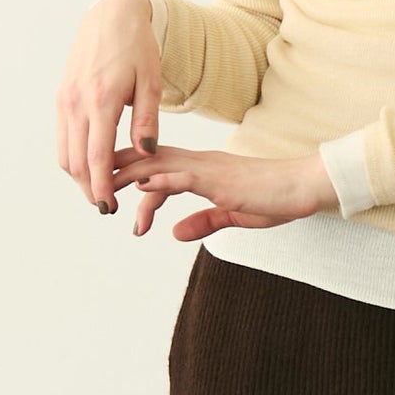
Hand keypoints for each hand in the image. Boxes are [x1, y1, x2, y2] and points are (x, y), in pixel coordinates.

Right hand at [55, 0, 160, 212]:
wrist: (110, 16)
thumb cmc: (138, 48)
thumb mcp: (151, 82)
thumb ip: (148, 121)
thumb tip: (145, 155)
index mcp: (102, 101)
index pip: (97, 158)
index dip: (101, 187)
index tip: (109, 208)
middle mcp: (77, 103)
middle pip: (76, 162)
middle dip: (88, 190)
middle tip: (106, 207)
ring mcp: (65, 101)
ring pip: (65, 154)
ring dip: (79, 177)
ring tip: (99, 190)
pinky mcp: (61, 99)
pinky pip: (63, 138)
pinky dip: (73, 158)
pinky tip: (91, 165)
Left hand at [108, 145, 338, 241]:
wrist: (305, 187)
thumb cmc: (276, 199)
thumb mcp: (233, 216)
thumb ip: (204, 222)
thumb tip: (174, 234)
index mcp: (202, 171)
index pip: (157, 170)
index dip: (132, 182)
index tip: (115, 202)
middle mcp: (200, 164)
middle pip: (148, 160)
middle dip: (117, 171)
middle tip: (89, 187)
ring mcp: (208, 169)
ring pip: (158, 165)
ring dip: (129, 176)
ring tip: (103, 186)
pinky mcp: (220, 181)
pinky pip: (184, 178)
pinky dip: (160, 182)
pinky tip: (141, 187)